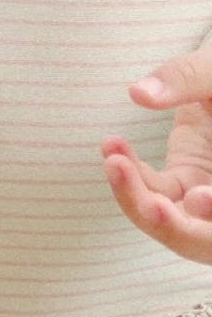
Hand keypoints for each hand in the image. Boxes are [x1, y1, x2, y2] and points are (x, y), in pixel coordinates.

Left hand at [102, 51, 211, 263]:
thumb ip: (190, 77)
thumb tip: (140, 93)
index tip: (197, 198)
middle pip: (203, 239)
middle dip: (172, 224)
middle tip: (147, 199)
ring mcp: (207, 197)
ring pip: (173, 222)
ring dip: (138, 198)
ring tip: (114, 157)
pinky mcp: (185, 183)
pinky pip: (154, 193)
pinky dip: (130, 175)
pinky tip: (112, 144)